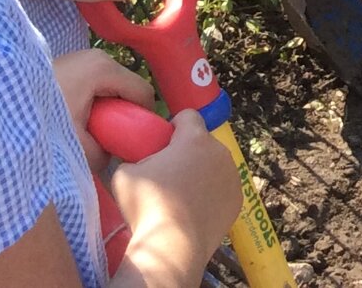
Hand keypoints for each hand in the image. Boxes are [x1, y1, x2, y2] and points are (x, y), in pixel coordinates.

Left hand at [50, 49, 153, 169]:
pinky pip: (93, 85)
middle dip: (121, 115)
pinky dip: (90, 103)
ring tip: (86, 131)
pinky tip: (74, 119)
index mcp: (103, 69)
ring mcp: (81, 58)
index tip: (134, 142)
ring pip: (109, 88)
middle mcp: (96, 57)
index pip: (142, 92)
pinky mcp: (68, 64)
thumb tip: (109, 158)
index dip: (143, 119)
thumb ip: (100, 154)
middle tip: (107, 139)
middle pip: (126, 89)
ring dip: (104, 110)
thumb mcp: (74, 144)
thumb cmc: (39, 120)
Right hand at [107, 110, 242, 284]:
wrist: (173, 246)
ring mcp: (232, 176)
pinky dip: (211, 194)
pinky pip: (222, 188)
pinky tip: (194, 211)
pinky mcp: (237, 199)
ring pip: (214, 166)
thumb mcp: (124, 174)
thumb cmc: (147, 206)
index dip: (173, 126)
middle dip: (187, 153)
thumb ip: (133, 158)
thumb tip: (137, 162)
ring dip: (201, 173)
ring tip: (180, 197)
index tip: (163, 143)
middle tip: (168, 174)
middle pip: (202, 143)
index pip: (188, 116)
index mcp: (194, 139)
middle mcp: (219, 152)